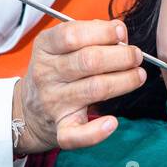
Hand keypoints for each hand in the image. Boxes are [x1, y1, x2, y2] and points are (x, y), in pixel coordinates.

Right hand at [12, 19, 145, 153]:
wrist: (28, 111)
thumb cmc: (55, 72)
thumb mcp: (60, 46)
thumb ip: (89, 33)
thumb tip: (120, 32)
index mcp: (45, 48)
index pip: (72, 35)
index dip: (102, 31)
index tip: (121, 32)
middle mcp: (46, 74)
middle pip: (88, 61)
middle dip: (121, 56)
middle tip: (136, 55)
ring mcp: (53, 102)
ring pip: (94, 89)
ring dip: (124, 81)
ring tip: (138, 75)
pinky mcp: (60, 129)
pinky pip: (76, 135)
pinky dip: (96, 132)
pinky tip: (112, 122)